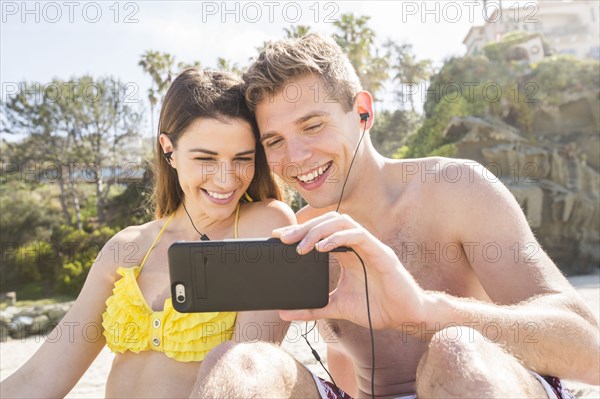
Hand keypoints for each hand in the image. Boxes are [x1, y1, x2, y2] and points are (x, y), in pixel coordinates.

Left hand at [273, 212, 429, 329]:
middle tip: (284, 240)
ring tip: (302, 247)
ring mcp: (370, 246)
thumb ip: (312, 308)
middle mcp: (357, 244)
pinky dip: (339, 238)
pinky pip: (359, 235)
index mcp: (347, 252)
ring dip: (319, 230)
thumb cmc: (376, 308)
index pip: (321, 232)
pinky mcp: (381, 253)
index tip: (278, 238)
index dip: (300, 231)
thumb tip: (285, 312)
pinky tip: (323, 248)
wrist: (405, 317)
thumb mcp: (337, 307)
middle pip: (328, 222)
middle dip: (304, 228)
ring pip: (342, 222)